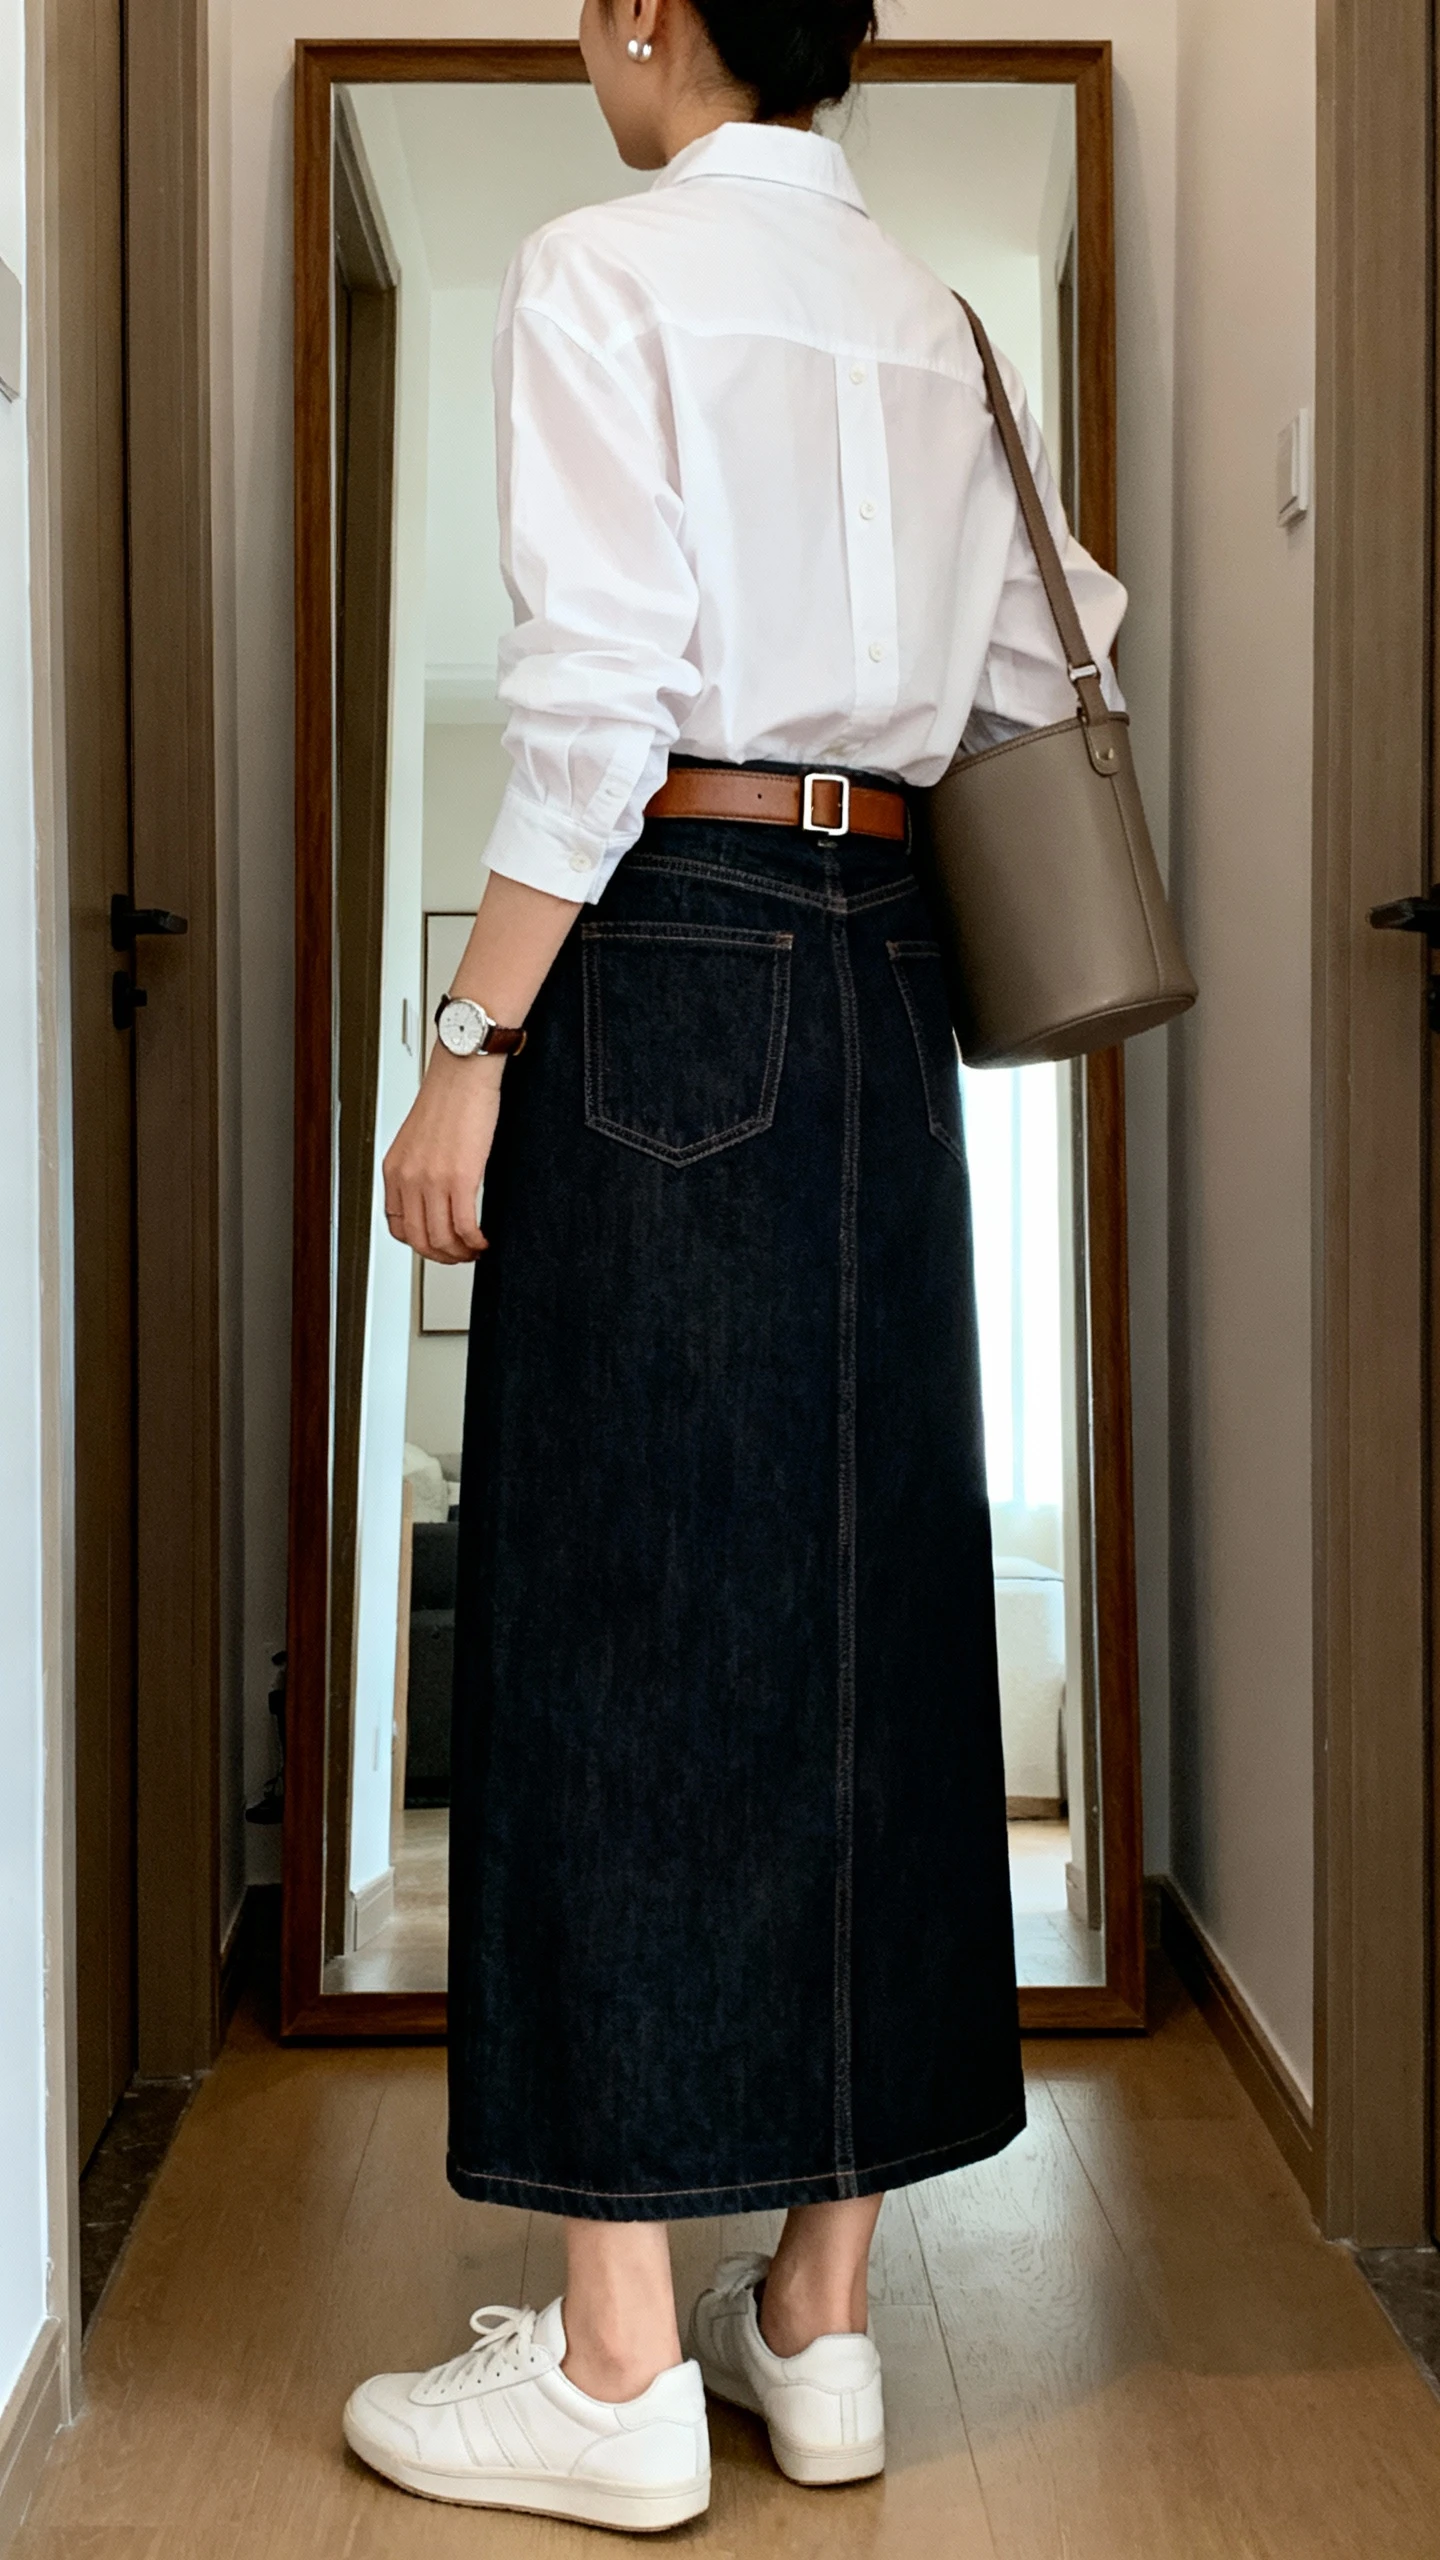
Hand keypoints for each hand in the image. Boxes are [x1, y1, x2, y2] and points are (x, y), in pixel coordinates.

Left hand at [382, 1050, 504, 1262]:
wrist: (463, 1073)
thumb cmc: (448, 1098)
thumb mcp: (418, 1140)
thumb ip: (419, 1170)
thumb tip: (434, 1197)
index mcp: (395, 1170)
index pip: (397, 1225)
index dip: (419, 1243)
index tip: (437, 1244)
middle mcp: (408, 1178)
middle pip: (419, 1240)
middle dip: (442, 1256)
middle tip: (460, 1255)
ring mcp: (432, 1181)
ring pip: (441, 1239)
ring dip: (461, 1253)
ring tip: (475, 1250)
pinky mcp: (460, 1178)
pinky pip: (465, 1227)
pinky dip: (475, 1241)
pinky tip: (484, 1240)